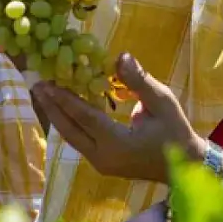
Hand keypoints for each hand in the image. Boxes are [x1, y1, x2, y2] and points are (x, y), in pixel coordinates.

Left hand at [31, 53, 206, 183]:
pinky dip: (70, 122)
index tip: (48, 83)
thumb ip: (139, 81)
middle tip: (37, 85)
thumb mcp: (162, 102)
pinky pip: (80, 140)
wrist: (185, 165)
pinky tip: (63, 106)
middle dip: (52, 107)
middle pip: (70, 130)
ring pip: (72, 137)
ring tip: (44, 94)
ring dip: (58, 115)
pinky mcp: (102, 162)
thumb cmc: (175, 131)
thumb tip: (120, 56)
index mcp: (118, 144)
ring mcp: (101, 163)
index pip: (85, 118)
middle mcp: (103, 157)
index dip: (66, 99)